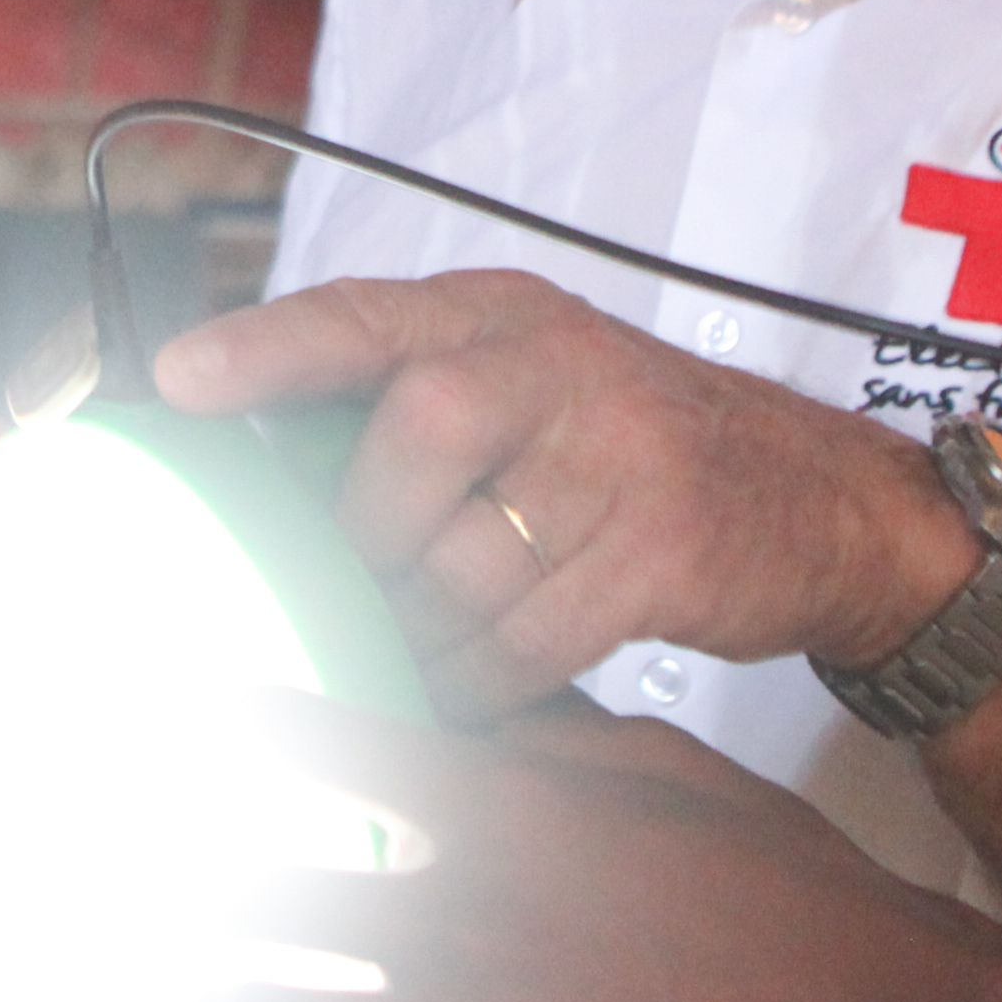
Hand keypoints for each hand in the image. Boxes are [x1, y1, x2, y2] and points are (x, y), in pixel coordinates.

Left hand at [150, 271, 977, 716]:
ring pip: (467, 558)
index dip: (268, 345)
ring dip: (417, 629)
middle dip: (365, 534)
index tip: (177, 381)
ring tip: (405, 651)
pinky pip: (528, 636)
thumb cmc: (632, 447)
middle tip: (344, 592)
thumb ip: (407, 406)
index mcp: (500, 319)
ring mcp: (621, 455)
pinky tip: (464, 687)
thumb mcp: (529, 384)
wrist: (824, 501)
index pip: (365, 314)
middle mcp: (560, 367)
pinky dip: (479, 678)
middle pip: (417, 435)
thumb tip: (255, 475)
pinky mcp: (663, 552)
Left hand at [200, 691, 1001, 1001]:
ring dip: (217, 997)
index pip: (333, 746)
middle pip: (265, 896)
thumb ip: (545, 744)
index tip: (166, 706)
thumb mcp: (674, 779)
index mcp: (517, 815)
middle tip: (121, 855)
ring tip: (163, 980)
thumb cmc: (797, 903)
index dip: (236, 722)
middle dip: (179, 874)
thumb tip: (453, 711)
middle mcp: (475, 926)